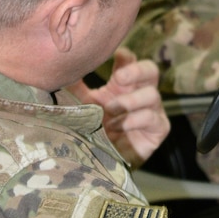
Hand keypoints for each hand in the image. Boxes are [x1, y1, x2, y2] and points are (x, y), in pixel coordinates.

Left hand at [67, 47, 169, 166]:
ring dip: (130, 101)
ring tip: (111, 111)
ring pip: (153, 95)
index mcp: (123, 84)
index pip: (130, 60)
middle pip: (151, 70)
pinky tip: (118, 127)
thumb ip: (74, 88)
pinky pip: (153, 118)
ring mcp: (152, 110)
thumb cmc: (94, 130)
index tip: (114, 56)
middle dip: (137, 70)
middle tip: (119, 77)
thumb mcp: (83, 106)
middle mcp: (140, 93)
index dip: (125, 56)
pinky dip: (134, 120)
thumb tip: (59, 68)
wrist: (102, 161)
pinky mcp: (159, 129)